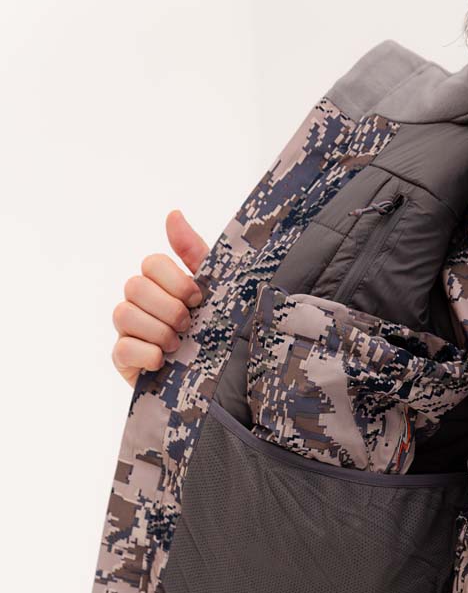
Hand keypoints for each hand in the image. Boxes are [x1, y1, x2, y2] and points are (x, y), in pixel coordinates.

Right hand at [112, 209, 209, 386]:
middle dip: (167, 307)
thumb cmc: (215, 329)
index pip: (151, 264)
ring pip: (124, 314)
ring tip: (179, 345)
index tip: (198, 298)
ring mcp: (128, 330)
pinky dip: (147, 354)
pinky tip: (164, 361)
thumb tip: (173, 213)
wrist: (220, 379)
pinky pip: (122, 348)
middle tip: (189, 324)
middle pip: (135, 286)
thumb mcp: (214, 289)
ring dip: (159, 331)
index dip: (175, 280)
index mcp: (161, 283)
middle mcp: (139, 303)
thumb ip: (193, 252)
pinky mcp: (124, 360)